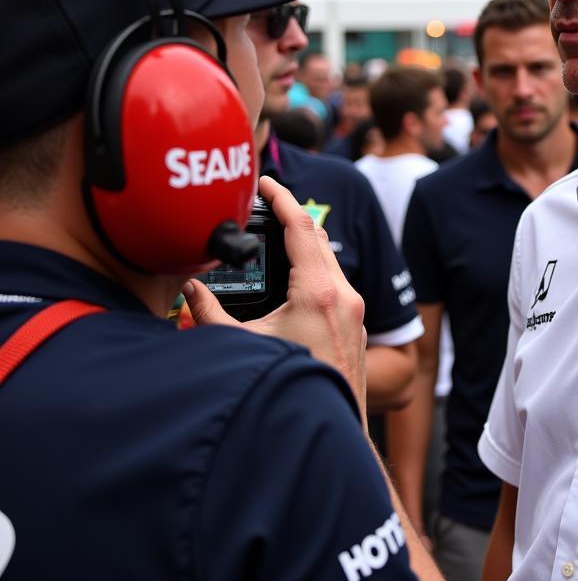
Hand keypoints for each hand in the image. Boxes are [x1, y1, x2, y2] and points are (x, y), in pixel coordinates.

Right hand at [184, 175, 367, 420]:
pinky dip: (315, 267)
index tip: (264, 182)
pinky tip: (294, 275)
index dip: (281, 198)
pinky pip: (336, 280)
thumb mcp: (244, 347)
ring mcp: (354, 308)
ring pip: (329, 259)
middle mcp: (344, 294)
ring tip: (276, 233)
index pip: (301, 227)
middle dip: (291, 216)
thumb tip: (189, 289)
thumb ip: (211, 315)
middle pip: (318, 237)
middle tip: (265, 204)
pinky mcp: (355, 322)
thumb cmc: (289, 388)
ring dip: (304, 242)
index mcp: (319, 291)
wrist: (328, 427)